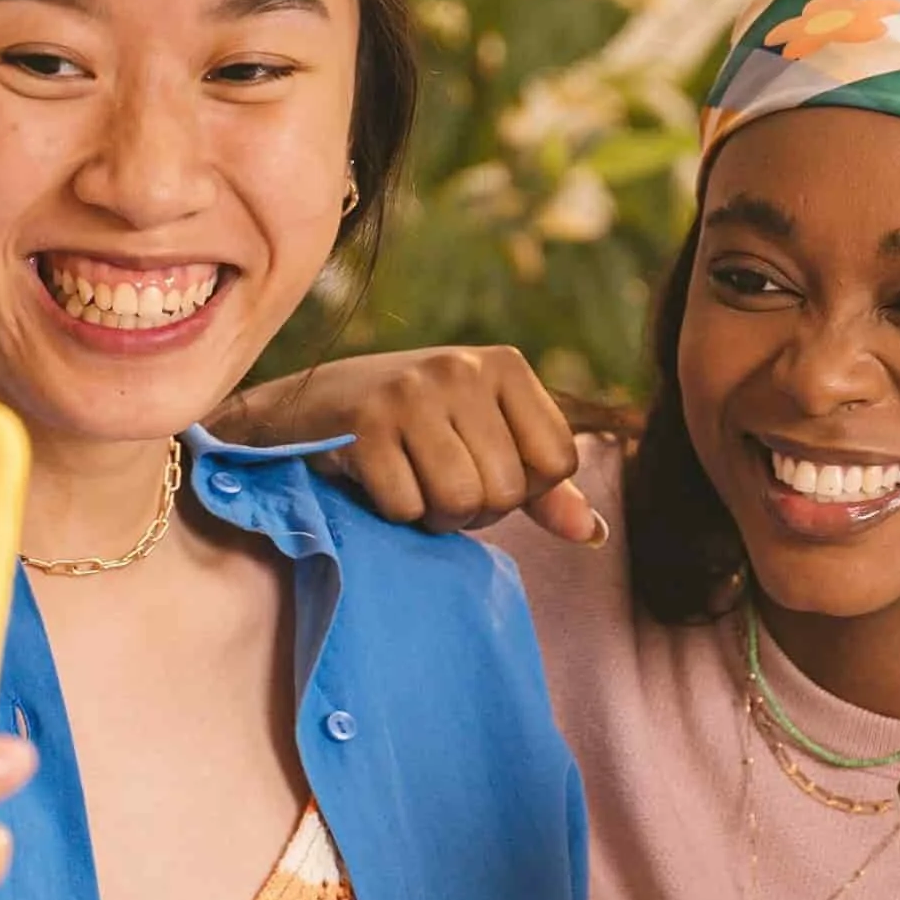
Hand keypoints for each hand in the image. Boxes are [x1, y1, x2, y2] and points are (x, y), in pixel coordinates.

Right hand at [221, 348, 606, 546]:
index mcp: (505, 365)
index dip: (521, 490)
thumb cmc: (412, 433)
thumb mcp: (485, 443)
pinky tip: (375, 481)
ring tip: (411, 485)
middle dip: (473, 510)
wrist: (307, 410)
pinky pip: (407, 507)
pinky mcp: (365, 424)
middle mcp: (462, 368)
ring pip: (461, 502)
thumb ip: (543, 488)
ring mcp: (411, 392)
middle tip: (434, 481)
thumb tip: (592, 533)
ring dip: (434, 516)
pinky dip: (393, 513)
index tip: (479, 469)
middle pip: (507, 490)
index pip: (557, 462)